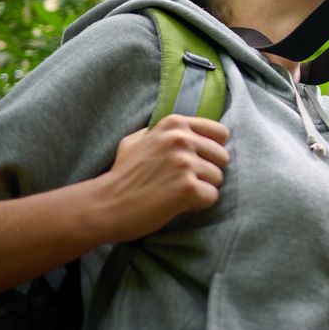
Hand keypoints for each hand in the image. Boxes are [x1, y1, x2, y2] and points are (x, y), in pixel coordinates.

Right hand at [93, 114, 230, 242]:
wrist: (106, 204)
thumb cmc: (121, 175)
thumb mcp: (135, 140)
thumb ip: (160, 132)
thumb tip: (185, 130)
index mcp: (174, 124)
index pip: (220, 133)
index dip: (212, 150)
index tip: (198, 162)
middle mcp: (182, 139)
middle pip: (222, 157)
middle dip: (208, 172)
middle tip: (184, 182)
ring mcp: (185, 163)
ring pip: (218, 178)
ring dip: (202, 189)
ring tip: (178, 193)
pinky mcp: (187, 187)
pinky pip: (212, 197)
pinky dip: (199, 205)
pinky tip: (179, 204)